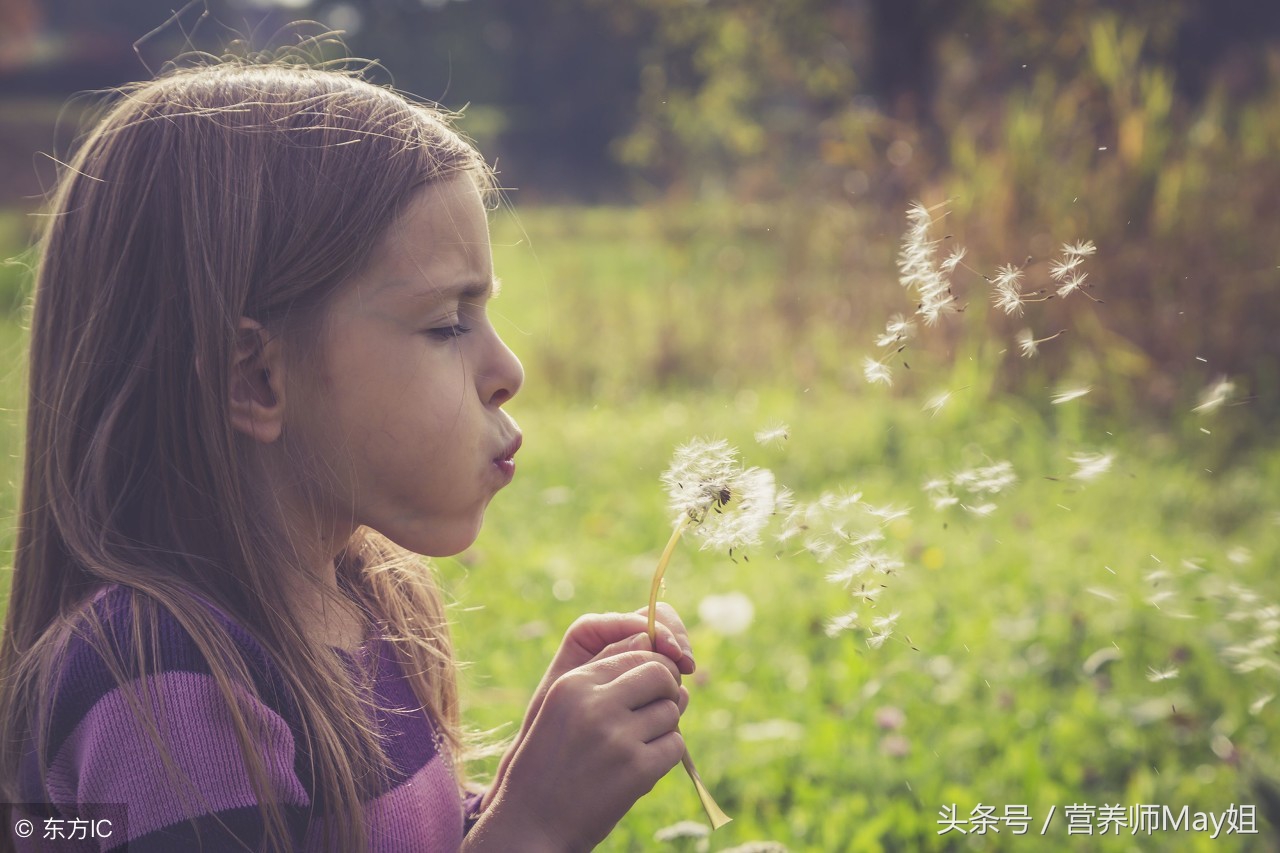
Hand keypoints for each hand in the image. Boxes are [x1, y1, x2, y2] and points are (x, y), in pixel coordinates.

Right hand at [505, 605, 693, 769]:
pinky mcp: (636, 769)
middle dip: (668, 690)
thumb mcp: (564, 708)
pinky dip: (666, 756)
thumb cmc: (550, 762)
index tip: (651, 688)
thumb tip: (654, 644)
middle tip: (655, 712)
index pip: (637, 652)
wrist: (531, 823)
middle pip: (661, 674)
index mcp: (574, 683)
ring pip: (672, 711)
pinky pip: (675, 746)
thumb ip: (604, 675)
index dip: (654, 668)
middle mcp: (594, 704)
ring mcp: (617, 737)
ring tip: (639, 746)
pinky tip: (641, 768)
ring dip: (665, 727)